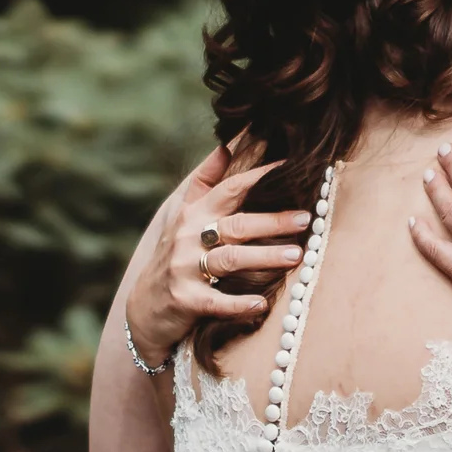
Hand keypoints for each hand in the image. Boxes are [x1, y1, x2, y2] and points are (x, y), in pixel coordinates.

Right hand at [124, 148, 310, 360]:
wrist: (145, 306)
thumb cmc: (174, 256)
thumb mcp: (183, 216)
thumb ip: (205, 181)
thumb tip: (227, 145)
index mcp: (193, 214)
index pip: (230, 189)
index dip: (260, 176)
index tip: (291, 169)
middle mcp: (188, 237)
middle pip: (236, 224)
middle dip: (272, 220)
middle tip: (306, 218)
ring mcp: (184, 269)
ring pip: (230, 259)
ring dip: (265, 256)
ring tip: (296, 255)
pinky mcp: (185, 300)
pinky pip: (217, 301)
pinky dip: (239, 303)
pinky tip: (262, 304)